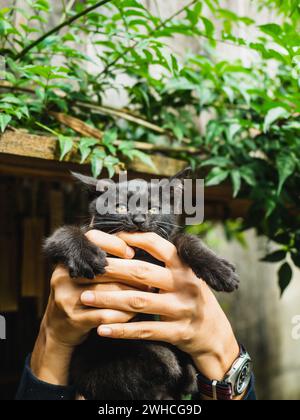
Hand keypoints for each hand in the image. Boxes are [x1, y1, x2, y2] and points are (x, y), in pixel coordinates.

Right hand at [31, 230, 139, 384]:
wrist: (56, 329)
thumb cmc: (77, 296)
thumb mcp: (81, 274)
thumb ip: (99, 261)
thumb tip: (134, 249)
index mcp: (66, 260)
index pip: (91, 240)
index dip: (114, 244)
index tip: (132, 253)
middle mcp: (63, 276)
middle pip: (105, 269)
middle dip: (132, 274)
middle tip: (150, 278)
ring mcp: (67, 298)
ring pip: (109, 293)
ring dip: (133, 295)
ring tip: (148, 295)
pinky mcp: (75, 320)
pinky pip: (107, 315)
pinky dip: (124, 315)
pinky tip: (135, 313)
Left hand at [81, 232, 239, 382]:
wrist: (215, 334)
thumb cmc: (193, 298)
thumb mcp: (187, 275)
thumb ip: (166, 262)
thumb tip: (132, 242)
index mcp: (185, 266)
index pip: (157, 245)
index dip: (132, 239)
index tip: (109, 239)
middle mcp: (185, 284)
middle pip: (141, 272)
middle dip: (111, 269)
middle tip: (89, 269)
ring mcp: (182, 309)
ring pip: (138, 301)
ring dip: (108, 300)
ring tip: (85, 297)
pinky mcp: (177, 332)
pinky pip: (144, 330)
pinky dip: (121, 330)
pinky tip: (101, 329)